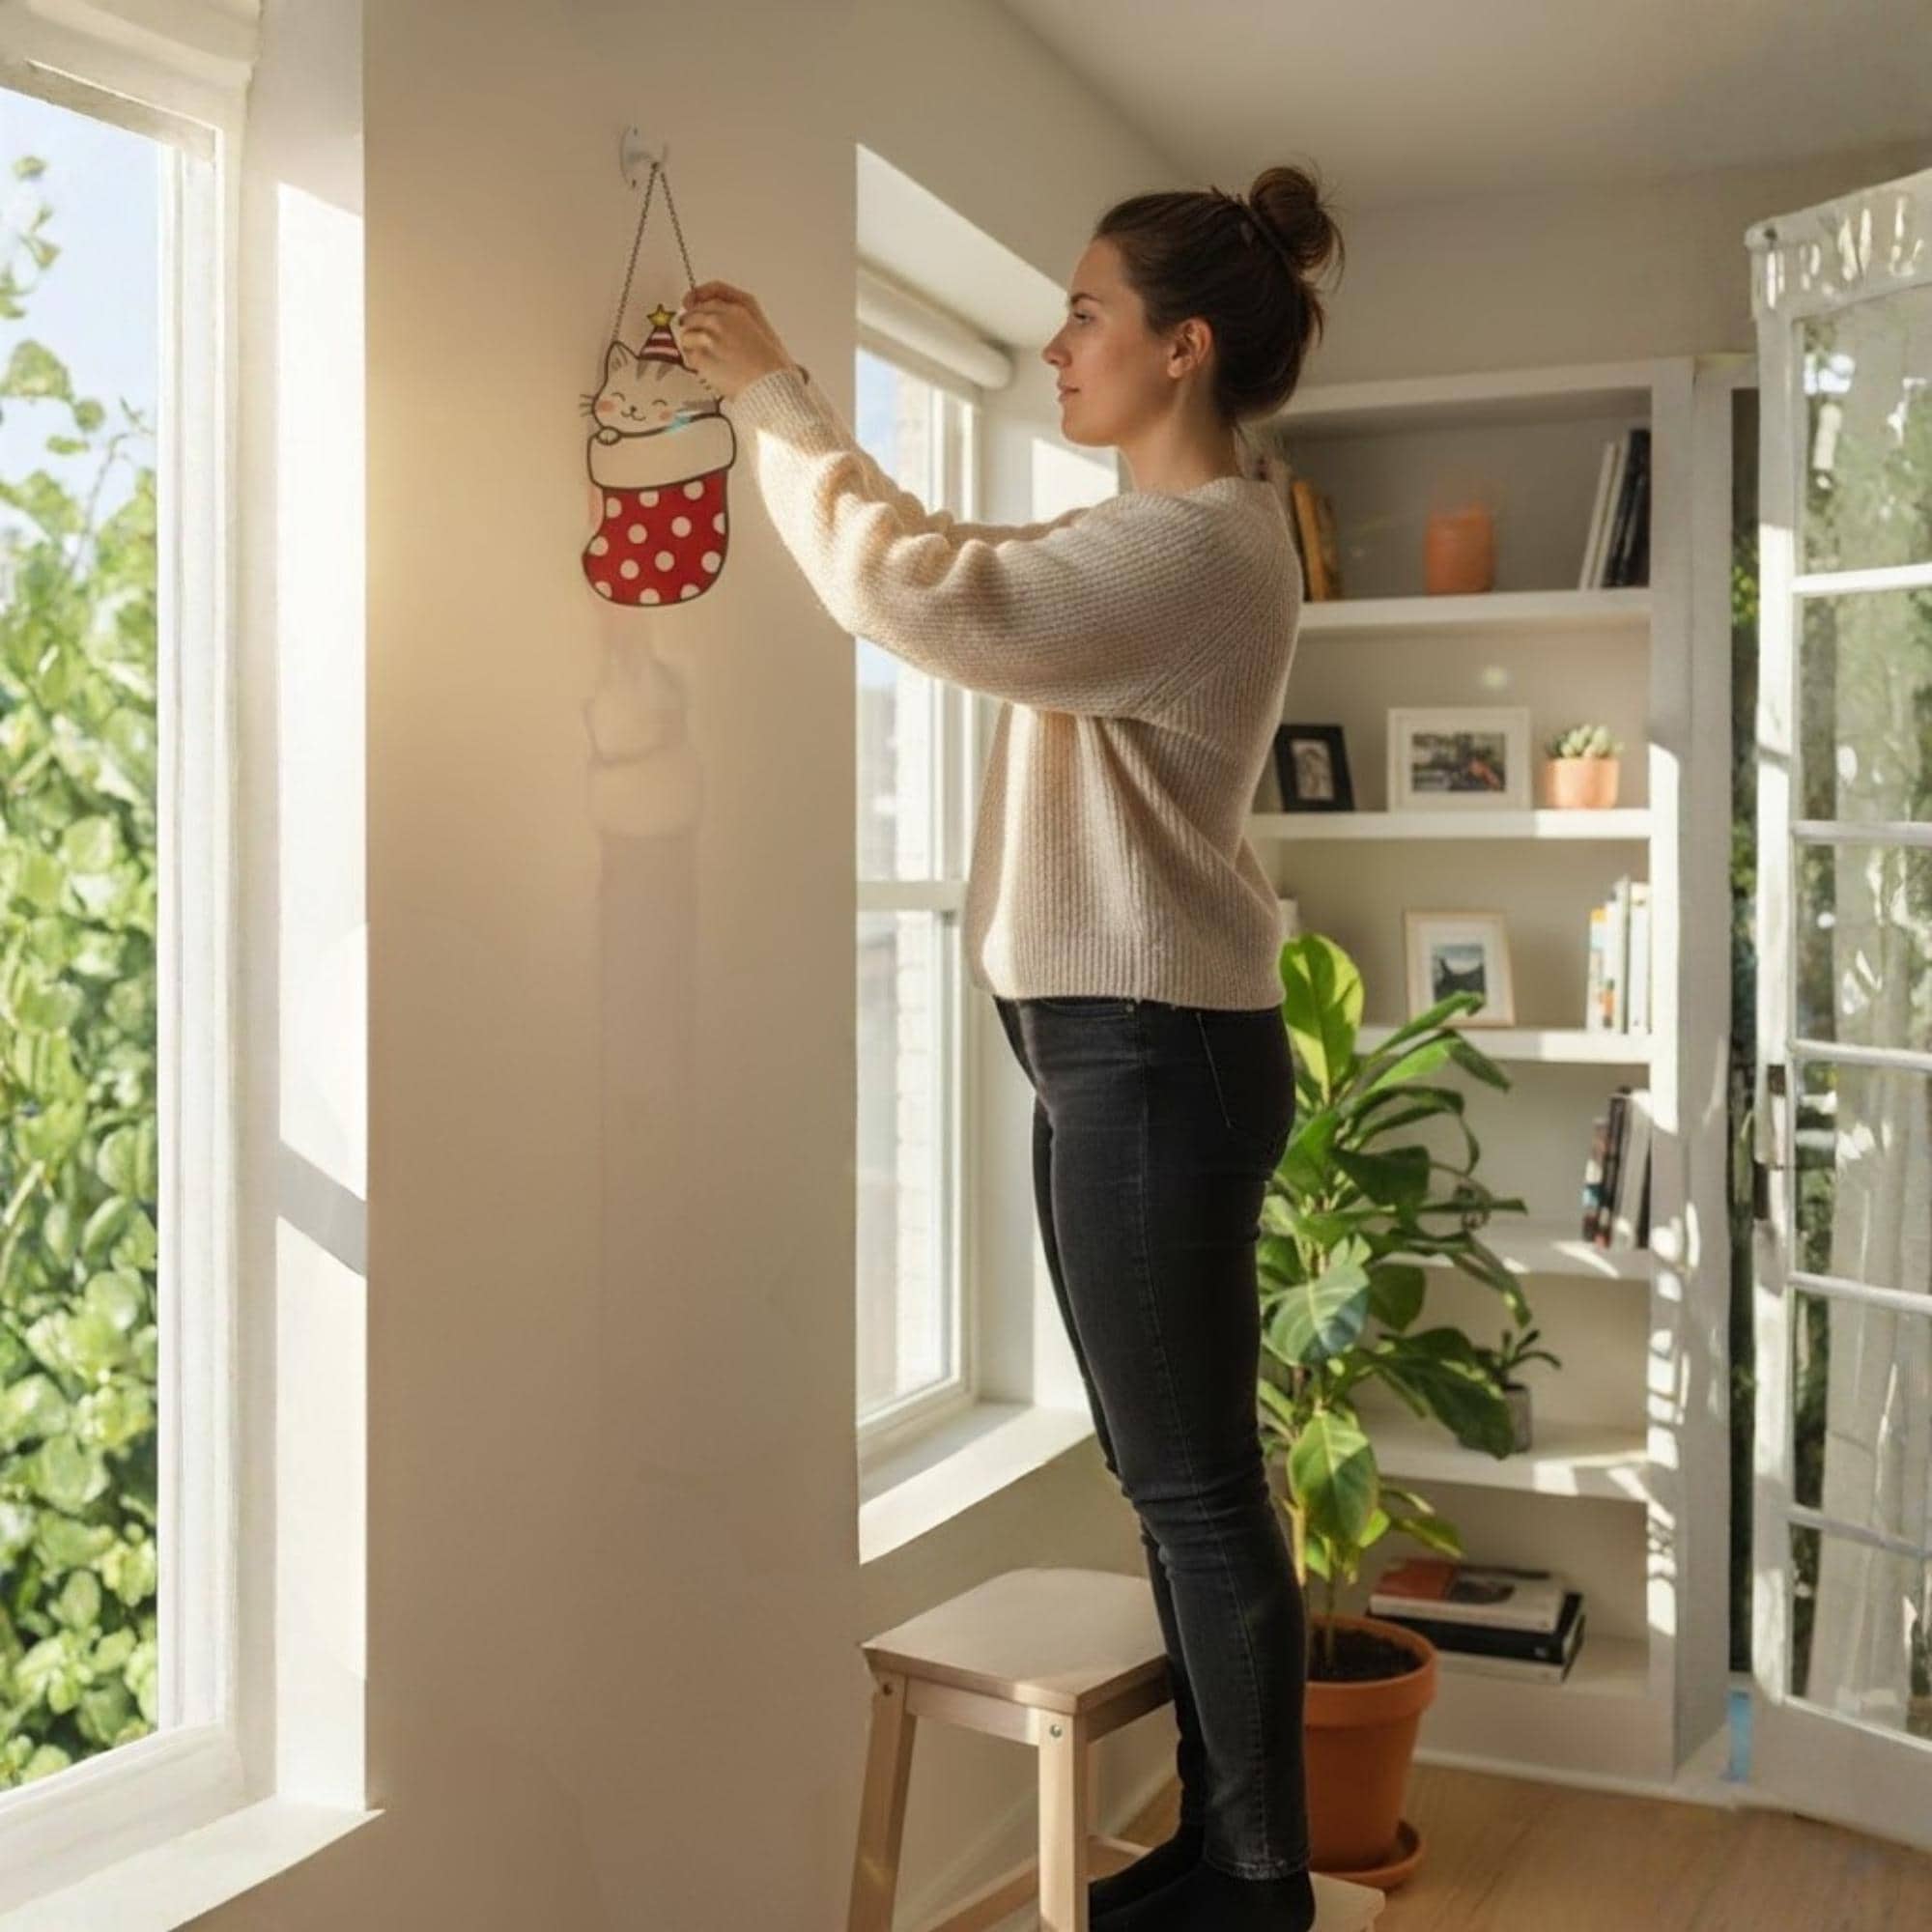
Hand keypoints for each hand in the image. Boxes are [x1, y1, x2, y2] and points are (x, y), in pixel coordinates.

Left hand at [676, 281, 797, 401]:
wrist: (768, 384)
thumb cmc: (768, 365)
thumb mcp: (758, 329)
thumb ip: (734, 321)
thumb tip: (711, 321)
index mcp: (735, 311)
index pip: (705, 302)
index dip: (695, 309)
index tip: (690, 314)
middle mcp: (720, 320)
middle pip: (691, 316)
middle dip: (692, 328)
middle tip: (697, 342)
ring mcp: (709, 337)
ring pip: (686, 336)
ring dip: (692, 347)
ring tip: (706, 359)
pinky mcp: (702, 355)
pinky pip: (688, 356)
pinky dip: (694, 363)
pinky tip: (708, 369)